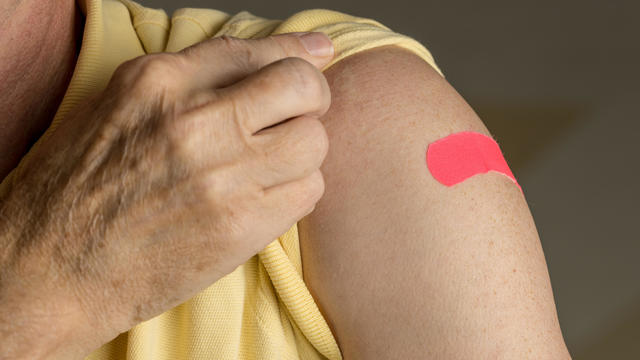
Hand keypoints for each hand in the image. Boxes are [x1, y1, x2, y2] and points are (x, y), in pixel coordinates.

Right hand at [0, 32, 333, 358]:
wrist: (50, 269)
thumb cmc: (76, 189)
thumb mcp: (118, 108)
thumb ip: (190, 80)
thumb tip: (266, 57)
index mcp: (157, 82)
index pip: (254, 49)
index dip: (296, 53)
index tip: (318, 55)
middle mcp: (193, 122)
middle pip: (301, 88)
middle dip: (310, 99)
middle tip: (295, 116)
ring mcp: (220, 176)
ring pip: (313, 142)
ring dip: (302, 152)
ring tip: (271, 165)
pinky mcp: (239, 227)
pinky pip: (308, 192)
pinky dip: (296, 192)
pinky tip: (265, 198)